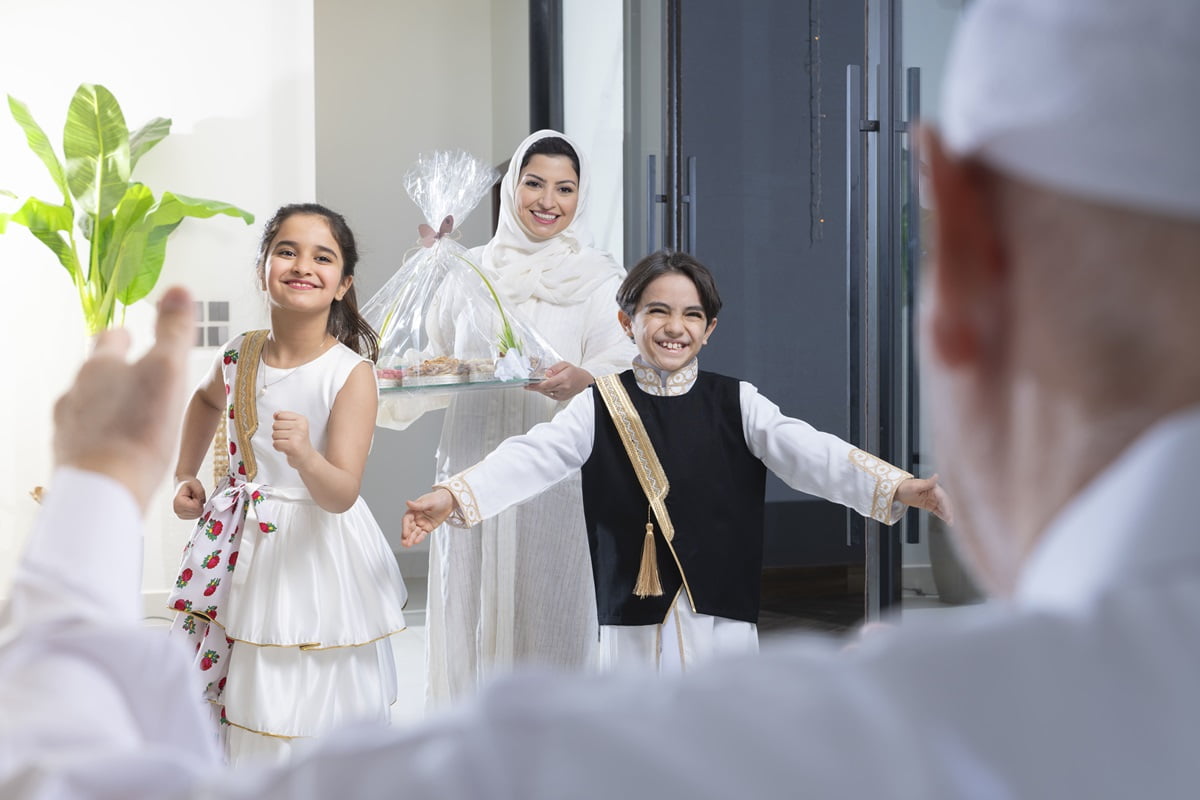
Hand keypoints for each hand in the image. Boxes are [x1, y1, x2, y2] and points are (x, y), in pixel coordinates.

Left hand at [52, 287, 194, 509]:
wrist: (105, 488)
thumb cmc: (139, 429)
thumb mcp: (167, 370)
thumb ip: (173, 330)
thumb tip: (179, 288)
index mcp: (100, 365)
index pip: (111, 339)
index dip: (127, 337)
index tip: (139, 340)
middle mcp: (76, 390)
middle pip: (96, 372)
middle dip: (117, 372)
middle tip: (142, 380)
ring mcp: (68, 423)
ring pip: (89, 404)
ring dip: (110, 406)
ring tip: (135, 418)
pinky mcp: (68, 454)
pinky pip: (87, 436)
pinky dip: (103, 435)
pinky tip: (121, 448)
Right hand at [173, 477, 206, 519]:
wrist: (183, 485)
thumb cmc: (188, 485)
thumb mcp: (195, 484)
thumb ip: (200, 491)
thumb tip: (202, 501)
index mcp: (178, 503)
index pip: (196, 508)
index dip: (199, 501)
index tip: (194, 495)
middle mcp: (177, 510)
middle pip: (198, 512)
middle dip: (199, 504)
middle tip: (194, 497)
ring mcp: (180, 515)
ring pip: (198, 515)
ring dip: (198, 507)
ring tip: (192, 500)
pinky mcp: (184, 516)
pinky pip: (196, 516)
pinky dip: (196, 510)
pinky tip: (192, 504)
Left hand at [272, 411, 315, 468]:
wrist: (307, 458)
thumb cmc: (299, 442)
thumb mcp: (295, 426)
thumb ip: (284, 418)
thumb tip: (275, 414)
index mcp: (302, 419)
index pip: (280, 415)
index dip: (280, 423)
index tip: (288, 429)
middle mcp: (301, 426)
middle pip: (275, 424)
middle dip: (278, 433)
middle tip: (288, 438)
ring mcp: (297, 436)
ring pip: (274, 434)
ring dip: (278, 441)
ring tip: (288, 443)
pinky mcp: (292, 445)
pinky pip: (275, 443)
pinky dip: (278, 448)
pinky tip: (286, 448)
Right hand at [401, 488, 455, 547]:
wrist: (450, 502)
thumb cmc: (439, 498)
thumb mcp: (429, 501)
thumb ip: (418, 505)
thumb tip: (408, 503)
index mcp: (414, 510)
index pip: (407, 519)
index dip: (405, 526)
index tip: (405, 534)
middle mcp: (416, 517)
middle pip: (409, 527)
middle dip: (406, 535)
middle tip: (404, 543)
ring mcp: (422, 523)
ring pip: (415, 532)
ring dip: (411, 539)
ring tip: (407, 545)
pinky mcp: (428, 528)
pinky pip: (422, 534)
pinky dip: (419, 538)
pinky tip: (416, 542)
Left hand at [526, 361, 593, 402]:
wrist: (584, 382)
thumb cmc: (575, 373)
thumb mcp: (565, 364)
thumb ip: (555, 368)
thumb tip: (546, 373)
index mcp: (563, 379)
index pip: (546, 384)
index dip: (536, 385)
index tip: (528, 384)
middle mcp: (563, 388)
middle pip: (545, 388)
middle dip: (535, 386)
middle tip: (527, 384)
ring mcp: (562, 395)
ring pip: (546, 392)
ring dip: (539, 388)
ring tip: (533, 385)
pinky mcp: (561, 398)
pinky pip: (550, 394)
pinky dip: (545, 391)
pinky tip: (543, 387)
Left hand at [895, 474, 953, 523]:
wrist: (898, 491)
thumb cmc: (906, 487)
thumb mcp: (916, 486)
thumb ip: (928, 483)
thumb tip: (937, 476)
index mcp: (934, 487)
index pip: (942, 497)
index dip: (946, 506)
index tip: (949, 514)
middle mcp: (935, 493)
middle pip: (945, 503)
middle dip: (949, 511)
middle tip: (951, 521)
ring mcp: (933, 499)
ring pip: (943, 507)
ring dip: (948, 514)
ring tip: (950, 523)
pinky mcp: (930, 505)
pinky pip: (938, 511)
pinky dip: (943, 515)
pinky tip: (946, 521)